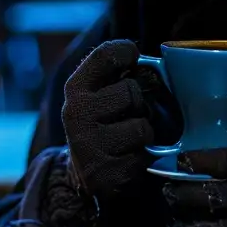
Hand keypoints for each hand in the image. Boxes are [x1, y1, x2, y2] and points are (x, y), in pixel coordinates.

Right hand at [60, 39, 166, 206]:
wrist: (86, 174)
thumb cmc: (102, 125)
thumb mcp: (98, 96)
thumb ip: (115, 76)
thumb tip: (150, 61)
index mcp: (76, 88)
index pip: (105, 56)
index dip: (126, 52)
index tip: (134, 58)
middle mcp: (76, 113)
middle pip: (130, 92)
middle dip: (138, 104)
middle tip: (128, 114)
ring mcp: (88, 144)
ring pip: (142, 128)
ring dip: (144, 135)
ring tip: (130, 140)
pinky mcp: (105, 173)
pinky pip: (143, 157)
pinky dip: (143, 159)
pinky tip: (128, 159)